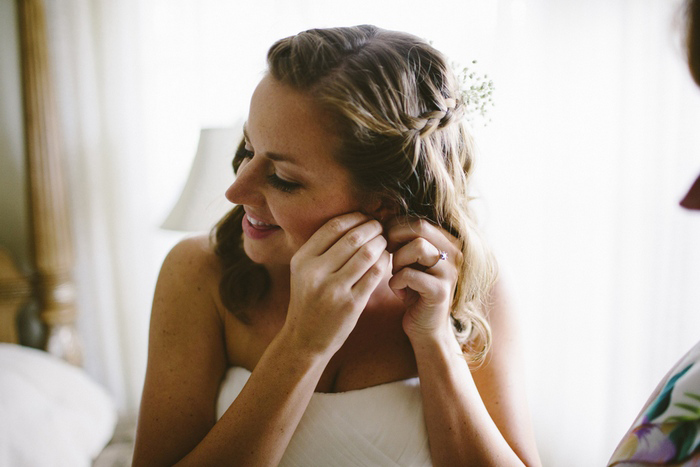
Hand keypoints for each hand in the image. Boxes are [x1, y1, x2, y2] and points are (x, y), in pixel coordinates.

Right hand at [284, 212, 390, 355]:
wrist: (305, 339)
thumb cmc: (308, 301)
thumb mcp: (304, 273)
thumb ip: (321, 250)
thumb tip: (352, 222)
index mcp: (302, 260)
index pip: (333, 227)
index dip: (354, 217)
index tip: (365, 217)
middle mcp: (315, 273)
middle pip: (353, 238)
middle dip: (372, 228)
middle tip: (380, 227)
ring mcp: (334, 289)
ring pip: (366, 254)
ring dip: (380, 243)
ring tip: (384, 241)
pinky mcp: (351, 304)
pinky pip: (374, 274)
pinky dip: (384, 261)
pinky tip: (386, 258)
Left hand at [387, 219, 462, 341]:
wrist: (427, 327)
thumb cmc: (414, 289)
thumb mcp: (412, 260)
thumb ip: (406, 240)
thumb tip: (384, 220)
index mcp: (448, 242)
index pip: (418, 220)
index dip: (395, 228)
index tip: (387, 244)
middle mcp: (454, 253)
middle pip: (419, 227)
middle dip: (395, 239)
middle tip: (388, 255)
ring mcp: (450, 272)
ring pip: (418, 247)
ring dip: (398, 260)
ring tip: (397, 274)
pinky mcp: (440, 291)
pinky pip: (410, 274)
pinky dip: (396, 282)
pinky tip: (399, 291)